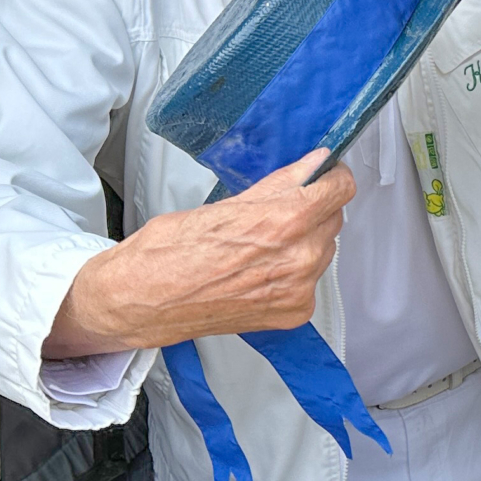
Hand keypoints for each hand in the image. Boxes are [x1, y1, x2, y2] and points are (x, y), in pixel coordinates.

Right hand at [45, 149, 356, 357]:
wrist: (140, 301)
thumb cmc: (167, 252)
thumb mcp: (225, 203)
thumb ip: (278, 186)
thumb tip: (311, 167)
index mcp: (283, 221)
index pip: (340, 188)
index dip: (331, 178)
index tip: (322, 176)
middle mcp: (299, 258)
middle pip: (332, 218)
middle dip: (311, 209)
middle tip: (275, 212)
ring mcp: (298, 289)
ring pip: (323, 250)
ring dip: (303, 242)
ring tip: (259, 245)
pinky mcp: (293, 312)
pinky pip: (310, 280)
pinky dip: (292, 274)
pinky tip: (258, 270)